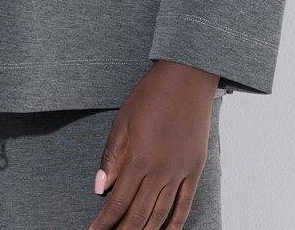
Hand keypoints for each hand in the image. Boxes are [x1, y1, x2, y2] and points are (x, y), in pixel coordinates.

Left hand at [87, 60, 219, 229]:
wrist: (186, 80)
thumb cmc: (151, 95)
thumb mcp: (123, 121)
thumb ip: (112, 157)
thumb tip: (99, 188)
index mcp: (139, 160)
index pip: (118, 202)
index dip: (105, 221)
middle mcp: (160, 172)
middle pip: (139, 215)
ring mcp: (180, 173)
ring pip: (161, 215)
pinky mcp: (195, 170)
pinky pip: (185, 205)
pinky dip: (175, 224)